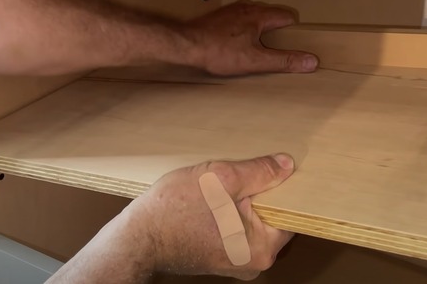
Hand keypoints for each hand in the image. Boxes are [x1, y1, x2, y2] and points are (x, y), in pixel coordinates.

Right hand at [127, 154, 296, 279]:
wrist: (136, 237)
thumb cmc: (173, 211)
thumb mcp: (220, 179)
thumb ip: (259, 171)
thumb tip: (286, 166)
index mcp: (261, 248)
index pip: (290, 212)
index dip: (283, 186)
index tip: (275, 168)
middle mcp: (252, 261)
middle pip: (270, 216)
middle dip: (258, 192)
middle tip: (241, 172)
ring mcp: (236, 261)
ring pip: (251, 220)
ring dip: (241, 199)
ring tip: (222, 185)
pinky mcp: (220, 255)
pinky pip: (235, 228)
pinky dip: (228, 211)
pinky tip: (212, 198)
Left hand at [184, 0, 318, 75]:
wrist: (186, 45)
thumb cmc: (219, 52)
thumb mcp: (256, 60)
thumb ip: (284, 60)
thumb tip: (311, 61)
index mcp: (259, 15)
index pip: (286, 17)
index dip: (293, 31)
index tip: (293, 43)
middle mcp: (246, 7)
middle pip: (270, 15)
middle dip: (276, 31)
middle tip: (275, 49)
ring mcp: (231, 10)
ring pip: (254, 17)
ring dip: (258, 30)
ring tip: (256, 48)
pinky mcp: (218, 17)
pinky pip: (238, 20)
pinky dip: (243, 31)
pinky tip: (236, 45)